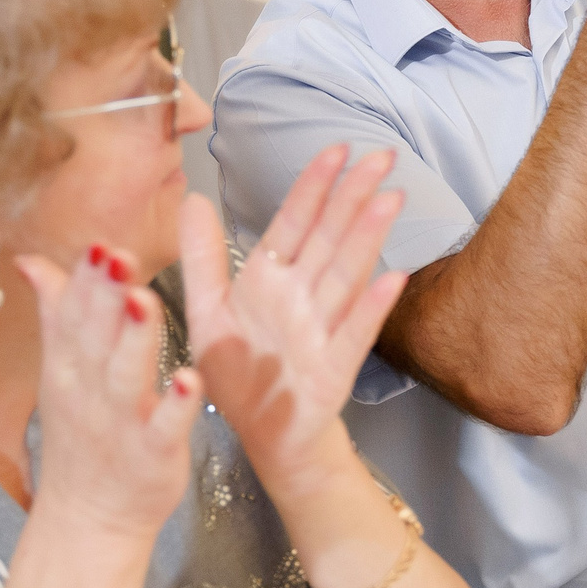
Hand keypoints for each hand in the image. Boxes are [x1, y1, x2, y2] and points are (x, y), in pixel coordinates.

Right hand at [18, 245, 203, 538]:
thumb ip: (55, 312)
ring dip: (135, 338)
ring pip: (126, 375)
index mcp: (69, 367)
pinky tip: (190, 379)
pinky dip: (176, 405)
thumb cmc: (83, 435)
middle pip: (94, 336)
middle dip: (105, 295)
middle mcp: (90, 391)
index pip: (72, 315)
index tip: (96, 244)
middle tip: (117, 255)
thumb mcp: (60, 371)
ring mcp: (122, 423)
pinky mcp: (154, 455)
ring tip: (143, 300)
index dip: (84, 280)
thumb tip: (30, 261)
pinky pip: (165, 427)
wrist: (89, 518)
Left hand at [178, 153, 404, 495]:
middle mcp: (299, 298)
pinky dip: (372, 307)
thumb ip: (201, 256)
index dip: (313, 187)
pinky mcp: (333, 368)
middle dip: (354, 196)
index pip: (293, 223)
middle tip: (382, 157)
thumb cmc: (240, 375)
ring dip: (368, 237)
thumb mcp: (206, 311)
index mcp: (268, 280)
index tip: (335, 149)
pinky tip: (394, 278)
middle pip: (329, 238)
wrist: (263, 438)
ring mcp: (320, 330)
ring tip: (390, 200)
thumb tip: (192, 197)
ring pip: (345, 275)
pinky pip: (354, 333)